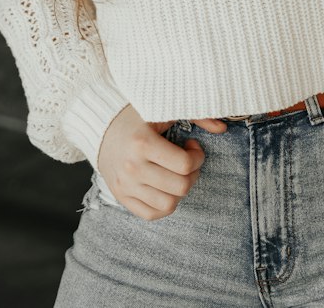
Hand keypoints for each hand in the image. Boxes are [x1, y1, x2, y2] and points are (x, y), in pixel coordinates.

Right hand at [96, 105, 227, 219]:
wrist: (101, 125)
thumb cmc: (136, 115)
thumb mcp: (163, 109)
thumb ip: (196, 114)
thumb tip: (222, 128)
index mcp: (142, 143)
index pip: (184, 165)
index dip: (197, 157)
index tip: (192, 146)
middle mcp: (132, 167)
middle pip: (180, 187)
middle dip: (192, 174)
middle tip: (187, 161)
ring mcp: (125, 185)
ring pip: (168, 205)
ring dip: (179, 190)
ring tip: (175, 174)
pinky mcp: (121, 197)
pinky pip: (151, 214)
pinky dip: (164, 205)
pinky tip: (164, 186)